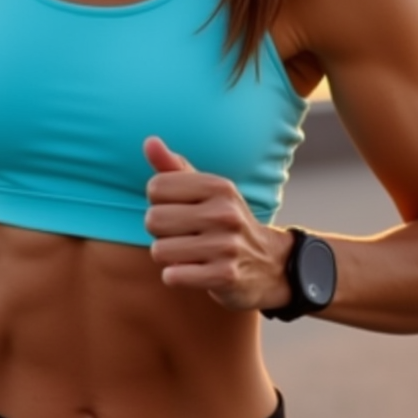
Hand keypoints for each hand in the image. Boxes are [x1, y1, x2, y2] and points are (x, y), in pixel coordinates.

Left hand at [143, 136, 292, 311]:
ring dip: (168, 256)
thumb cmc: (223, 220)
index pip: (156, 187)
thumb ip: (173, 166)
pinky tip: (195, 271)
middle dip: (160, 231)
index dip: (159, 202)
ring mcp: (226, 246)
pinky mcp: (225, 276)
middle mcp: (224, 213)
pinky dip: (176, 276)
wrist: (269, 264)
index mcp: (218, 186)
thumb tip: (149, 141)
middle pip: (153, 219)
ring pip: (159, 250)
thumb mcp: (206, 190)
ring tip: (190, 253)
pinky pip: (173, 276)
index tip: (179, 208)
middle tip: (183, 234)